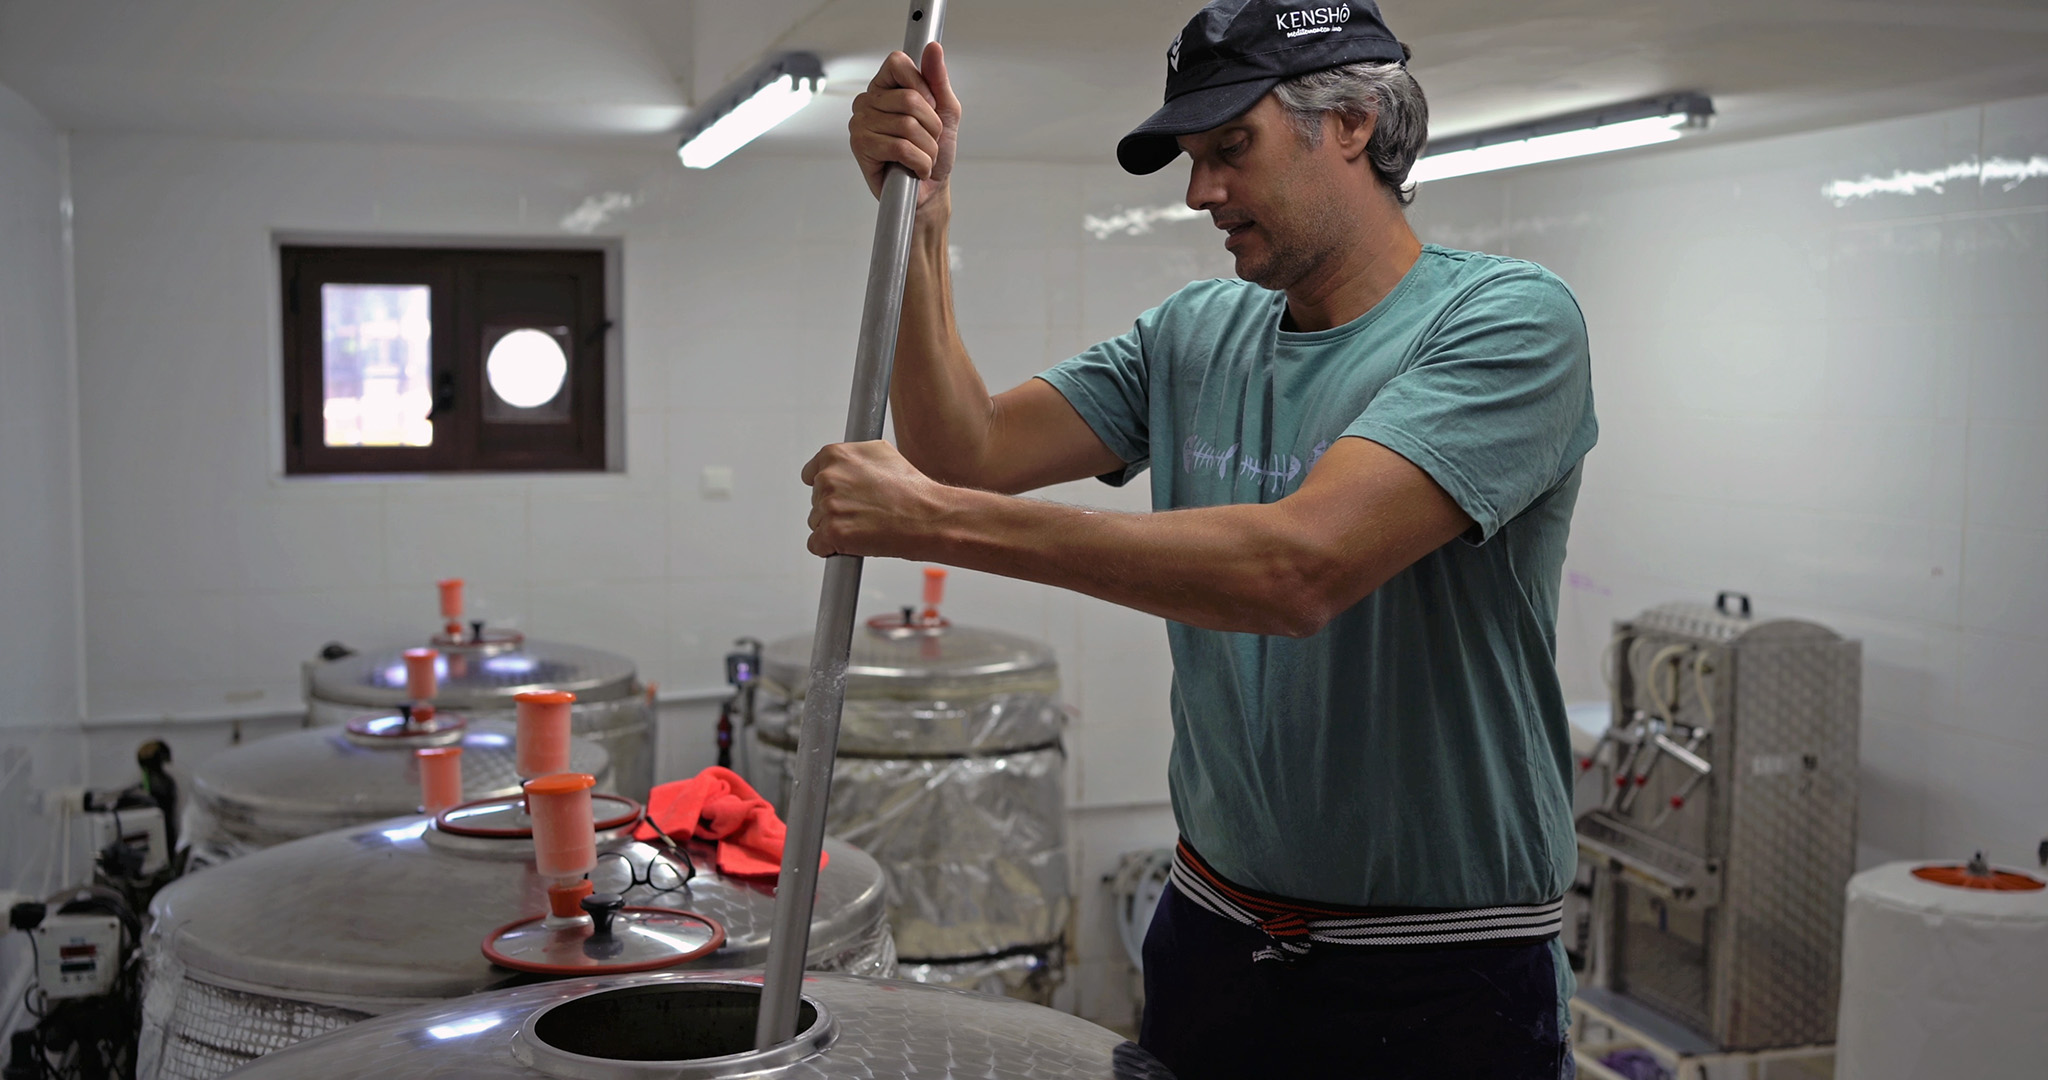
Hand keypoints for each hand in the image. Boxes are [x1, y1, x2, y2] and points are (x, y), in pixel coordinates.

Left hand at [802, 441, 950, 558]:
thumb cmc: (912, 491)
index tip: (842, 496)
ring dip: (835, 528)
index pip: (810, 474)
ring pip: (816, 523)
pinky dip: (831, 548)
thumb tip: (842, 462)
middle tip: (863, 512)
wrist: (928, 518)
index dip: (828, 489)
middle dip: (835, 509)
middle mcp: (828, 477)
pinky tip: (853, 542)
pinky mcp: (832, 532)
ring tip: (865, 526)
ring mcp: (829, 506)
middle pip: (815, 501)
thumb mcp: (883, 453)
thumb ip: (854, 456)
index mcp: (836, 455)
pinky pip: (816, 545)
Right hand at [848, 42, 959, 210]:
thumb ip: (938, 79)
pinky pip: (900, 147)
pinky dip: (919, 162)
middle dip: (932, 126)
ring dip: (927, 148)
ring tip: (922, 156)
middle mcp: (868, 101)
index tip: (932, 106)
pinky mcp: (860, 146)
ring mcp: (860, 123)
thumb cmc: (934, 152)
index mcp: (885, 87)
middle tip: (929, 140)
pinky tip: (915, 168)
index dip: (923, 85)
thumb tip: (933, 48)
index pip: (898, 62)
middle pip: (909, 98)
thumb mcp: (945, 112)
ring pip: (907, 125)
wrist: (929, 190)